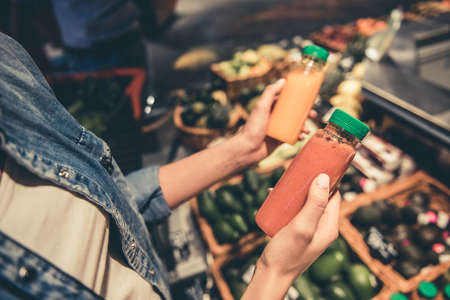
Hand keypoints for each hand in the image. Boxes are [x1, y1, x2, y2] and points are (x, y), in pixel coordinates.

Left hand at [238, 79, 316, 163]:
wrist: (248, 148)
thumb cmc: (253, 127)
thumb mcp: (261, 106)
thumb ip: (270, 92)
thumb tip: (282, 80)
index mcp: (270, 107)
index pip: (287, 100)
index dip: (298, 99)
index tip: (308, 99)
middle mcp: (274, 117)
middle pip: (294, 112)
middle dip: (305, 113)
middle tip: (313, 114)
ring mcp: (278, 128)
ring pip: (295, 125)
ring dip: (304, 126)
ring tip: (307, 130)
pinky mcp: (279, 139)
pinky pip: (293, 136)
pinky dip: (299, 136)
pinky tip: (302, 137)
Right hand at [242, 174, 340, 299]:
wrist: (271, 276)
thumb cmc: (287, 254)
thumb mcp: (302, 226)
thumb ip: (315, 203)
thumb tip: (325, 178)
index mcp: (329, 226)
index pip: (335, 196)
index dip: (328, 179)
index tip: (317, 165)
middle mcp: (322, 228)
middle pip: (319, 198)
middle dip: (308, 184)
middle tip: (295, 172)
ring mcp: (309, 231)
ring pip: (306, 204)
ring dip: (296, 193)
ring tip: (282, 184)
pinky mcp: (296, 233)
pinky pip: (295, 213)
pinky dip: (287, 204)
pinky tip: (274, 198)